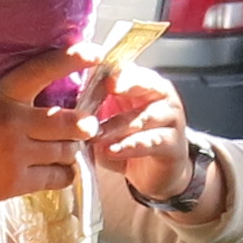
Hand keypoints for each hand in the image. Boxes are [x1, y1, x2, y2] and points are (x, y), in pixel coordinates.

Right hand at [0, 57, 91, 237]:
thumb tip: (30, 88)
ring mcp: (14, 156)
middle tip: (87, 123)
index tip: (94, 53)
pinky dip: (60, 174)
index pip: (42, 69)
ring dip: (70, 150)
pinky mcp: (13, 184)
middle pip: (70, 121)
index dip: (72, 58)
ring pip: (66, 152)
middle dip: (84, 123)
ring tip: (66, 148)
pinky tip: (56, 170)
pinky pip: (56, 179)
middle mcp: (11, 124)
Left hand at [89, 61, 212, 212]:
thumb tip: (68, 103)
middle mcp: (163, 96)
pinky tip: (111, 151)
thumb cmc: (130, 139)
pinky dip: (129, 146)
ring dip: (118, 125)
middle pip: (146, 84)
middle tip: (107, 88)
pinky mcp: (173, 145)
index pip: (131, 69)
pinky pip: (151, 142)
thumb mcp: (111, 119)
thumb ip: (96, 108)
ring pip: (145, 117)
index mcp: (145, 83)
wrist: (157, 173)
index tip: (97, 70)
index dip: (115, 69)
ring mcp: (172, 120)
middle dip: (126, 84)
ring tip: (95, 134)